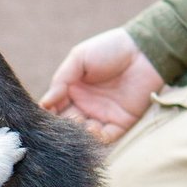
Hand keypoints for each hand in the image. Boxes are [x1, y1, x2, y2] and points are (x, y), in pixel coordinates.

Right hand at [40, 28, 164, 142]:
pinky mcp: (121, 122)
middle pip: (66, 123)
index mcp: (72, 90)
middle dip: (60, 127)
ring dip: (77, 134)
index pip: (54, 107)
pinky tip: (91, 128)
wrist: (144, 49)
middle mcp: (85, 105)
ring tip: (76, 125)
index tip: (41, 116)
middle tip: (57, 126)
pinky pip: (106, 137)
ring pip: (84, 134)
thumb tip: (44, 103)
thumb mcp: (79, 58)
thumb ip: (60, 80)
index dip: (47, 113)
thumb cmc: (110, 48)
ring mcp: (102, 115)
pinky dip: (97, 138)